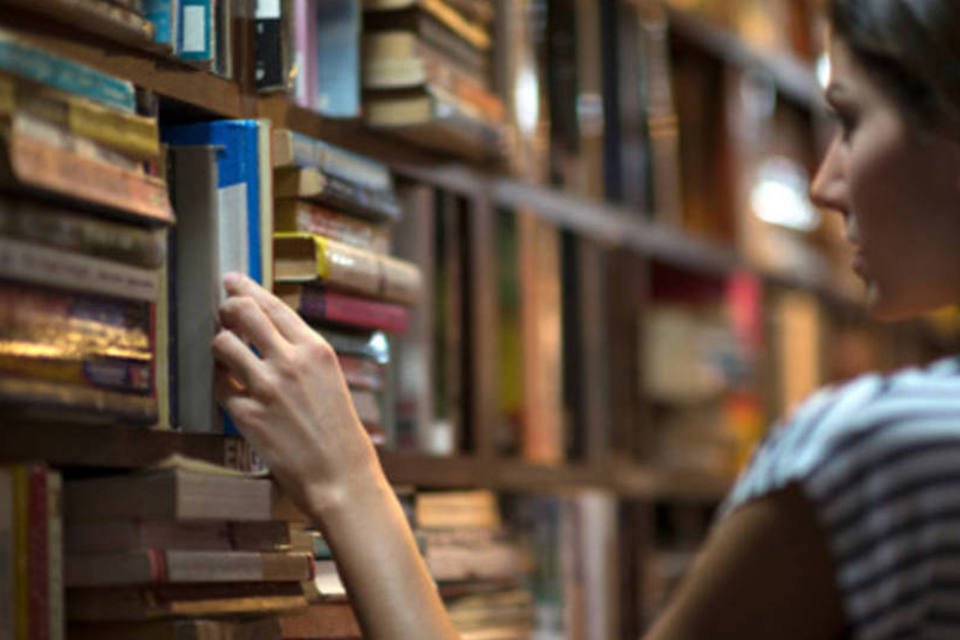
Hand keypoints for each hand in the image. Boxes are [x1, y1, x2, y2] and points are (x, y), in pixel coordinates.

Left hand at [212, 273, 381, 523]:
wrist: (341, 477)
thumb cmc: (341, 433)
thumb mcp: (331, 380)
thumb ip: (302, 355)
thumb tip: (271, 335)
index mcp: (317, 350)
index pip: (273, 306)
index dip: (247, 288)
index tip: (232, 280)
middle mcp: (290, 362)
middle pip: (243, 314)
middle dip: (226, 308)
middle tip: (222, 311)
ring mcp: (266, 388)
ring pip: (222, 345)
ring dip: (218, 344)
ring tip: (222, 352)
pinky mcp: (247, 416)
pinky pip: (218, 385)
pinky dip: (218, 381)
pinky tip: (224, 384)